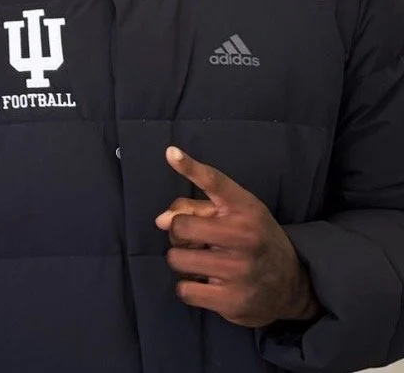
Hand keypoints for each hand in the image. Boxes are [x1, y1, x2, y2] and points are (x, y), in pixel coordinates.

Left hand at [156, 146, 319, 328]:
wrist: (292, 285)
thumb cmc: (254, 241)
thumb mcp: (236, 215)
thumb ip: (195, 208)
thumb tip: (161, 220)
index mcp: (245, 209)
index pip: (215, 183)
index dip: (190, 167)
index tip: (170, 153)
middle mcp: (244, 236)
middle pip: (179, 228)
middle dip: (179, 235)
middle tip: (197, 242)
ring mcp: (240, 270)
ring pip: (177, 260)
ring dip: (184, 263)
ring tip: (204, 263)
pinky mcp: (233, 301)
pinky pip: (184, 290)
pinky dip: (190, 288)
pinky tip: (209, 284)